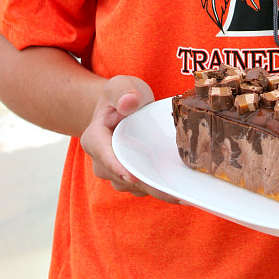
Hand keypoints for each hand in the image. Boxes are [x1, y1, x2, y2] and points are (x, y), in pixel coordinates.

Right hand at [80, 75, 180, 201]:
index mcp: (94, 139)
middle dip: (147, 184)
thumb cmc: (123, 95)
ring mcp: (117, 173)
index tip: (133, 177)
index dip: (117, 167)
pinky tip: (182, 189)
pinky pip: (146, 188)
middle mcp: (102, 162)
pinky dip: (162, 188)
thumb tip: (129, 102)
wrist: (125, 108)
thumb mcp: (121, 85)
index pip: (104, 155)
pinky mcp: (133, 179)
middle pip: (123, 177)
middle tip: (174, 193)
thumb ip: (124, 92)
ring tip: (183, 192)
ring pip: (136, 187)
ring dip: (157, 189)